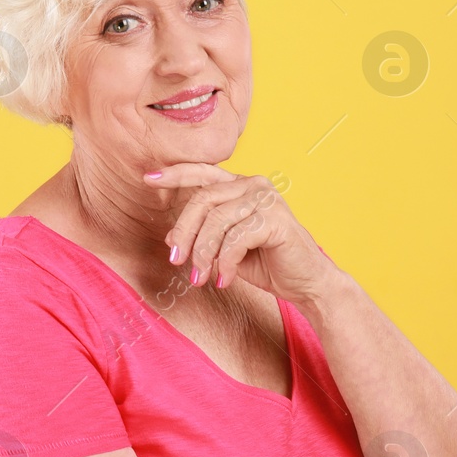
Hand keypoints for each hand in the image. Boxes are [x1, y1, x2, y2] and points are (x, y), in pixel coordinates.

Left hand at [144, 163, 337, 305]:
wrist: (307, 283)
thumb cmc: (268, 264)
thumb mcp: (228, 246)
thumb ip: (206, 234)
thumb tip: (171, 239)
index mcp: (241, 186)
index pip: (203, 172)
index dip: (175, 174)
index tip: (148, 179)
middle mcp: (254, 185)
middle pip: (203, 200)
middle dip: (184, 232)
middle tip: (176, 261)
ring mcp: (267, 199)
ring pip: (216, 221)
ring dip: (203, 254)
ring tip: (200, 278)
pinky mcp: (276, 220)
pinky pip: (235, 239)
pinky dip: (224, 263)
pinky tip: (224, 280)